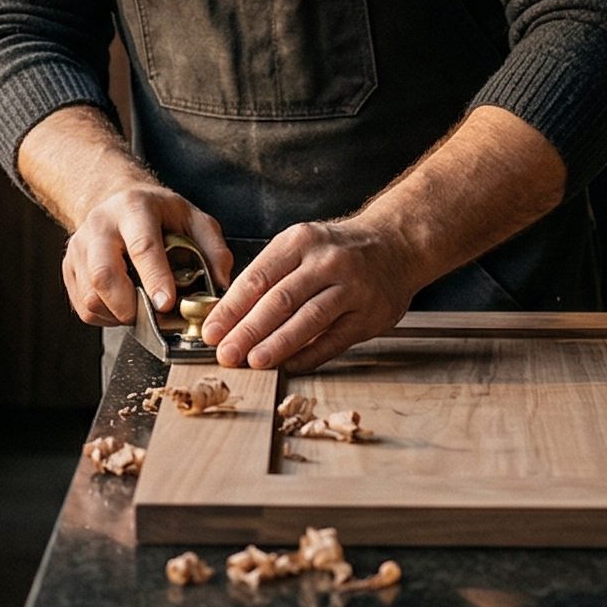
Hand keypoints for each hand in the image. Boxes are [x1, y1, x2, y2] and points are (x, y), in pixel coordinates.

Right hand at [60, 187, 231, 328]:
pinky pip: (84, 307)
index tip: (167, 304)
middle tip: (154, 316)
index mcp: (133, 208)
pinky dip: (108, 317)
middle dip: (130, 306)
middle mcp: (100, 226)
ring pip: (91, 297)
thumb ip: (213, 250)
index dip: (155, 278)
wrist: (115, 200)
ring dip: (120, 314)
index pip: (142, 247)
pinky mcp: (69, 269)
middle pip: (104, 275)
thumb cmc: (158, 214)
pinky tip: (125, 305)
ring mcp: (79, 248)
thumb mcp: (193, 218)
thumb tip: (221, 288)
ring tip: (141, 307)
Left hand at [201, 218, 424, 372]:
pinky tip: (288, 365)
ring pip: (308, 319)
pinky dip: (309, 354)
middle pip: (280, 300)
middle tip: (226, 353)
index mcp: (299, 242)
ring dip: (277, 344)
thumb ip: (269, 277)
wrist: (394, 245)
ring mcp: (351, 287)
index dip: (231, 308)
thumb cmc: (336, 250)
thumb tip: (229, 317)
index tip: (211, 331)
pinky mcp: (369, 314)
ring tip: (254, 361)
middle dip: (248, 330)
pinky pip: (334, 339)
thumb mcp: (300, 247)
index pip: (257, 278)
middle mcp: (326, 261)